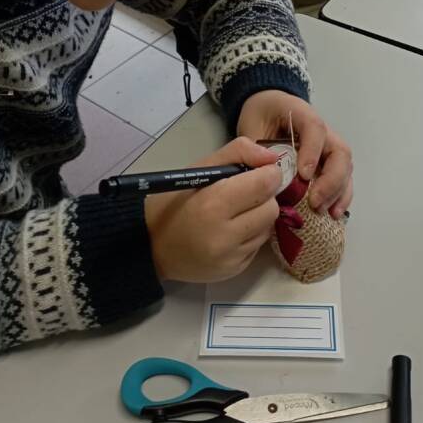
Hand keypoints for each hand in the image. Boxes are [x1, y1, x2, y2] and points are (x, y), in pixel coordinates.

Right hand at [146, 138, 280, 281]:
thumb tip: (272, 158)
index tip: (260, 171)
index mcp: (213, 204)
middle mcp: (225, 235)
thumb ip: (238, 152)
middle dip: (263, 196)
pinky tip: (230, 231)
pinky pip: (257, 246)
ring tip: (234, 213)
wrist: (150, 245)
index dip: (267, 174)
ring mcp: (231, 257)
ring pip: (266, 228)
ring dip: (257, 216)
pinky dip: (250, 235)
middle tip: (244, 193)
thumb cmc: (174, 200)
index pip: (264, 185)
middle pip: (270, 209)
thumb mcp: (200, 167)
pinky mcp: (234, 270)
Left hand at [237, 91, 352, 219]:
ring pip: (345, 166)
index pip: (314, 127)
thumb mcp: (251, 126)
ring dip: (338, 192)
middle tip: (314, 202)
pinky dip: (340, 196)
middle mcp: (322, 129)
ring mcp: (329, 146)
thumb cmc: (261, 116)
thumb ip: (255, 148)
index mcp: (300, 113)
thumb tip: (266, 175)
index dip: (312, 152)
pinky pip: (343, 177)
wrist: (268, 109)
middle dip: (331, 180)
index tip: (304, 175)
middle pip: (339, 151)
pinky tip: (332, 213)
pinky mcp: (329, 161)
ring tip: (326, 212)